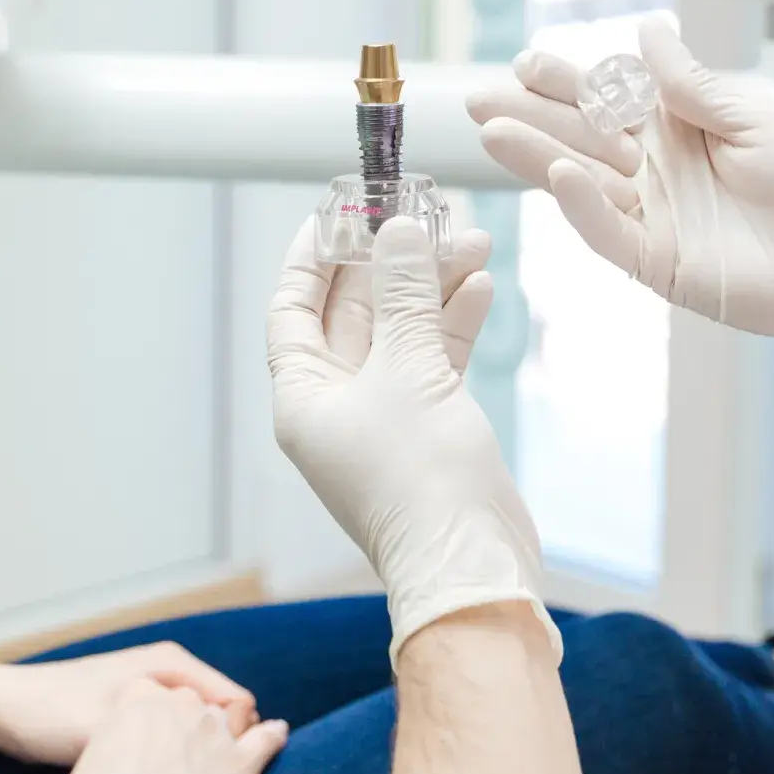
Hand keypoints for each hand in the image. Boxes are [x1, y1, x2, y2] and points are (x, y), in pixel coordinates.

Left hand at [0, 644, 257, 765]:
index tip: (221, 772)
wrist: (8, 711)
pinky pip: (170, 735)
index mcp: (172, 664)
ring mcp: (149, 691)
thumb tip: (210, 756)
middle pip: (217, 714)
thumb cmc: (58, 712)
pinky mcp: (132, 712)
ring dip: (193, 753)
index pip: (236, 701)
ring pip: (193, 727)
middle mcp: (167, 672)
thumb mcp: (114, 724)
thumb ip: (166, 735)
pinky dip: (171, 755)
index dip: (236, 738)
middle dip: (217, 747)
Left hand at [267, 217, 556, 664]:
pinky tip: (479, 285)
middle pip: (354, 312)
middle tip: (423, 213)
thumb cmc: (422, 477)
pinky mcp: (429, 427)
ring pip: (401, 331)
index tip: (339, 209)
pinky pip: (433, 359)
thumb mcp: (408, 369)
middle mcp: (335, 404)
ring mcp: (384, 417)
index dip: (315, 256)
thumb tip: (398, 231)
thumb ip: (404, 294)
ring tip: (469, 239)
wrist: (475, 564)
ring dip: (431, 286)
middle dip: (390, 262)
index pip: (294, 308)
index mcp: (303, 395)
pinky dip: (453, 323)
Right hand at [466, 15, 773, 405]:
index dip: (565, 82)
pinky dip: (584, 205)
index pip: (606, 101)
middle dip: (527, 117)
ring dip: (537, 157)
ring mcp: (655, 219)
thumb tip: (645, 32)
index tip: (526, 62)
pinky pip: (612, 232)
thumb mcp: (755, 119)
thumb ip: (691, 87)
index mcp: (678, 132)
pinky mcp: (662, 263)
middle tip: (476, 98)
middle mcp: (656, 174)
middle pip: (578, 139)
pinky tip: (563, 175)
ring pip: (581, 183)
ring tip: (492, 130)